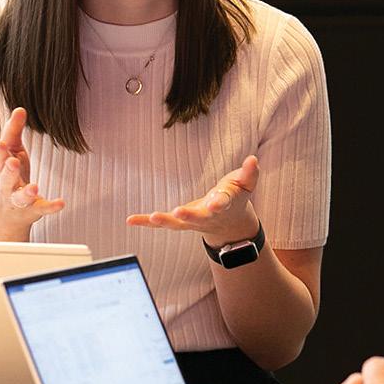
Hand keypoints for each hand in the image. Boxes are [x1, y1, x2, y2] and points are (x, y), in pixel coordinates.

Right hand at [0, 107, 64, 239]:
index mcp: (0, 168)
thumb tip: (19, 108)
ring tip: (34, 188)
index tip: (0, 142)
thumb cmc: (10, 175)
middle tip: (12, 162)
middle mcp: (6, 186)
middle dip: (8, 171)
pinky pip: (41, 209)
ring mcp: (18, 200)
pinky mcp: (32, 210)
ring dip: (26, 192)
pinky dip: (51, 206)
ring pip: (20, 197)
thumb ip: (13, 132)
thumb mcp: (11, 153)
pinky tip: (61, 202)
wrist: (6, 213)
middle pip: (5, 179)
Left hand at [126, 155, 260, 245]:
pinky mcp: (179, 222)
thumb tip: (253, 159)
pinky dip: (146, 222)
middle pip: (198, 217)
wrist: (228, 223)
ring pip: (177, 224)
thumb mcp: (245, 185)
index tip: (216, 203)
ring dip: (165, 221)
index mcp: (224, 205)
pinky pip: (161, 223)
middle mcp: (207, 216)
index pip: (223, 203)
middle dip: (189, 216)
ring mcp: (191, 221)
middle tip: (179, 212)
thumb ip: (249, 174)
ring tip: (152, 217)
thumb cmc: (235, 197)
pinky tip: (131, 219)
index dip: (219, 203)